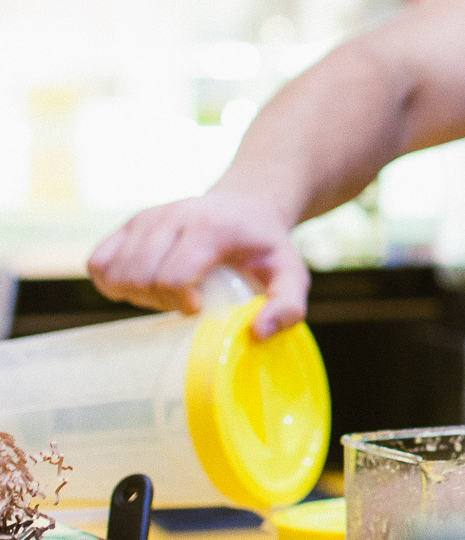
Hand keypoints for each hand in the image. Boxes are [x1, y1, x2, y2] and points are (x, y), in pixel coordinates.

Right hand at [87, 190, 309, 337]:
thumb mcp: (292, 274)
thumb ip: (287, 306)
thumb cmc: (266, 246)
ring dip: (137, 295)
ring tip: (169, 293)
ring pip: (115, 272)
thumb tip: (257, 334)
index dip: (180, 301)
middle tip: (186, 301)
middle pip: (140, 277)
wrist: (247, 205)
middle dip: (160, 301)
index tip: (200, 305)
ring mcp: (146, 217)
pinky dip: (111, 282)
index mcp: (211, 226)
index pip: (171, 276)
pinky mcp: (129, 224)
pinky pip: (97, 262)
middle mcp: (173, 216)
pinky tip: (143, 286)